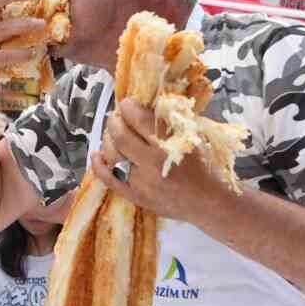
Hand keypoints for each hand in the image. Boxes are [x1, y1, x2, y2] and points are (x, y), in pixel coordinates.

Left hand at [91, 99, 232, 221]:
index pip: (139, 120)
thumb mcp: (192, 138)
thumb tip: (146, 104)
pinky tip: (96, 154)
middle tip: (116, 117)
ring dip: (108, 139)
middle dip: (115, 121)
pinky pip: (109, 180)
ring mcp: (142, 182)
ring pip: (113, 155)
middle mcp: (152, 164)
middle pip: (121, 136)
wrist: (208, 202)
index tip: (126, 103)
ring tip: (113, 134)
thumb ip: (169, 122)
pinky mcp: (135, 197)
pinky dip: (99, 166)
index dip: (128, 107)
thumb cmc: (203, 166)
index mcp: (169, 145)